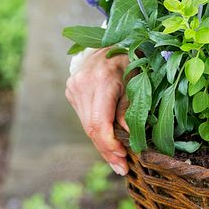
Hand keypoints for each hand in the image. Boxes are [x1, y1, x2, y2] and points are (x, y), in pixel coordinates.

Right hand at [65, 48, 130, 175]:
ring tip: (118, 159)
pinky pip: (84, 118)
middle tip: (122, 168)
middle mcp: (82, 83)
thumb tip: (128, 135)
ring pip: (86, 126)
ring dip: (102, 144)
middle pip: (91, 128)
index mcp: (101, 79)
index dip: (110, 145)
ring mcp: (73, 87)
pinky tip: (109, 142)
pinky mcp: (71, 91)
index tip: (123, 160)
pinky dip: (97, 131)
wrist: (109, 40)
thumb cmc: (130, 58)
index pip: (99, 122)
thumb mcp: (137, 79)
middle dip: (107, 151)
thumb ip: (130, 106)